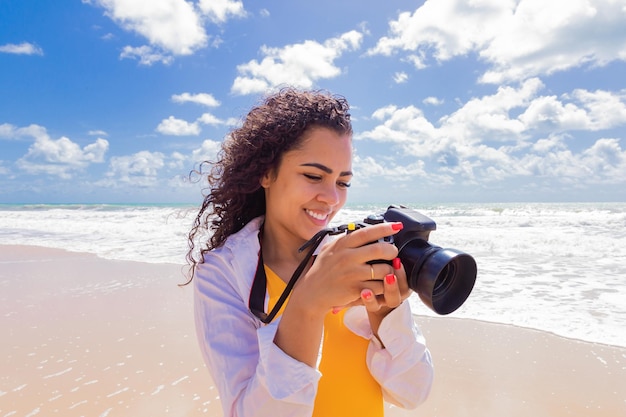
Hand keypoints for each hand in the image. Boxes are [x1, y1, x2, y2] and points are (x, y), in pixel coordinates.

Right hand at [290, 221, 404, 316]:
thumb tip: (361, 230)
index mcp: (342, 245)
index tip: (397, 226)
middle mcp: (347, 257)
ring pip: (383, 270)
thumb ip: (344, 239)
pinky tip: (380, 285)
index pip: (367, 232)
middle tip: (393, 253)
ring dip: (389, 271)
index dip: (385, 228)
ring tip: (386, 272)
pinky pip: (379, 286)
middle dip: (392, 251)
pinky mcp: (356, 289)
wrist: (312, 293)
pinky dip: (383, 286)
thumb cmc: (322, 270)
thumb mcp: (330, 249)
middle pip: (380, 249)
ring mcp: (352, 273)